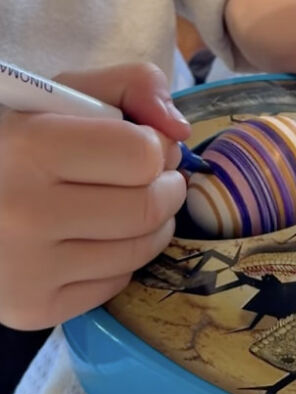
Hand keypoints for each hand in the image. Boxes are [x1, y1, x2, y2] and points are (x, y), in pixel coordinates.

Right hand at [0, 64, 189, 329]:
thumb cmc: (19, 137)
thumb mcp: (66, 91)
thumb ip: (134, 84)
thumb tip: (180, 130)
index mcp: (29, 147)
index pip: (143, 155)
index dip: (157, 145)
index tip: (145, 142)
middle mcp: (24, 214)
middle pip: (149, 207)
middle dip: (167, 186)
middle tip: (153, 177)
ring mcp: (25, 269)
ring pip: (140, 250)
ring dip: (153, 223)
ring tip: (129, 202)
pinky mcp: (31, 309)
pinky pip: (116, 284)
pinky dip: (121, 259)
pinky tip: (95, 236)